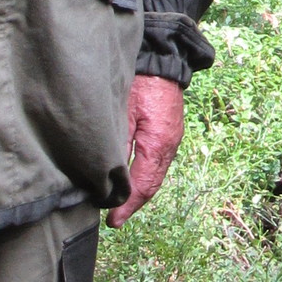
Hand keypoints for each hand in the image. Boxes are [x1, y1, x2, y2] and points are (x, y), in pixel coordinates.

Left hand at [107, 74, 184, 226]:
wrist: (162, 60)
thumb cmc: (139, 81)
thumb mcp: (122, 113)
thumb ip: (118, 145)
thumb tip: (110, 177)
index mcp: (158, 144)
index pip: (143, 185)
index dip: (127, 206)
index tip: (112, 221)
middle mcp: (169, 147)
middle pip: (151, 185)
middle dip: (133, 204)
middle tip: (114, 219)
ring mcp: (171, 141)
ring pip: (155, 176)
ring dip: (139, 192)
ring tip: (120, 206)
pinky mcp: (168, 134)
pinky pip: (156, 164)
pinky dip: (144, 177)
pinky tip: (131, 181)